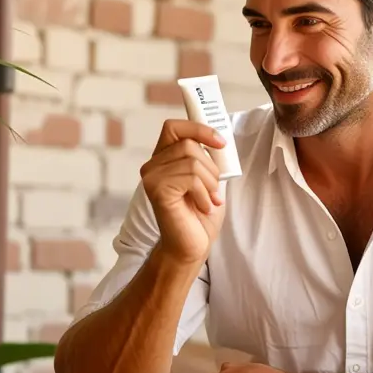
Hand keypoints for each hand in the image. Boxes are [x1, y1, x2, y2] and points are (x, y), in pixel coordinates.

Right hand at [140, 119, 228, 263]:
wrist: (191, 246)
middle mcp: (153, 165)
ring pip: (192, 161)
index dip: (199, 129)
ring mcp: (152, 177)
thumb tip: (220, 137)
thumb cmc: (200, 215)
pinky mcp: (157, 190)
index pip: (174, 126)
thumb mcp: (208, 179)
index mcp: (164, 158)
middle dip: (211, 168)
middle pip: (189, 144)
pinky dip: (204, 194)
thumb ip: (208, 157)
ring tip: (208, 200)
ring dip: (209, 183)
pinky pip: (191, 178)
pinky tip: (202, 207)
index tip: (220, 143)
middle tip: (213, 190)